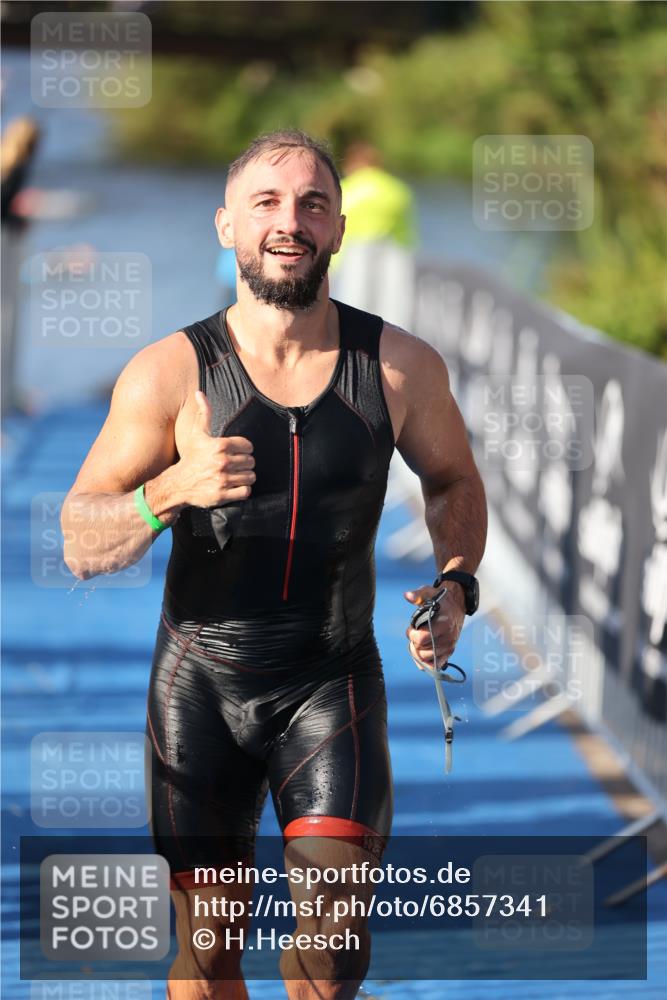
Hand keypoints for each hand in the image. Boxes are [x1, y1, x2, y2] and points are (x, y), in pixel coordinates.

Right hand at [171, 391, 255, 507]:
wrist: (178, 483)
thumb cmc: (191, 457)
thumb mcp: (197, 434)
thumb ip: (204, 413)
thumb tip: (199, 393)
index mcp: (220, 445)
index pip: (248, 446)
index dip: (243, 450)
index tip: (236, 453)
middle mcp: (222, 462)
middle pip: (251, 462)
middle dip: (244, 464)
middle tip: (234, 465)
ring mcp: (223, 479)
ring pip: (250, 477)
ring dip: (244, 477)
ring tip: (234, 475)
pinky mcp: (222, 495)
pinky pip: (245, 491)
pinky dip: (242, 490)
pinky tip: (233, 486)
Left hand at [404, 583, 464, 671]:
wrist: (456, 605)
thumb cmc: (440, 600)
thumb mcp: (429, 592)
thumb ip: (418, 594)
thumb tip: (407, 596)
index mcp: (443, 623)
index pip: (422, 638)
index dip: (412, 634)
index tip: (412, 628)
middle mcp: (448, 637)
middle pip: (422, 650)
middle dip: (414, 642)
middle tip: (415, 634)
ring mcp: (450, 646)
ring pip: (427, 658)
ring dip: (418, 651)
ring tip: (419, 641)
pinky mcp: (450, 651)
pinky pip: (435, 665)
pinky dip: (426, 662)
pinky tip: (422, 653)